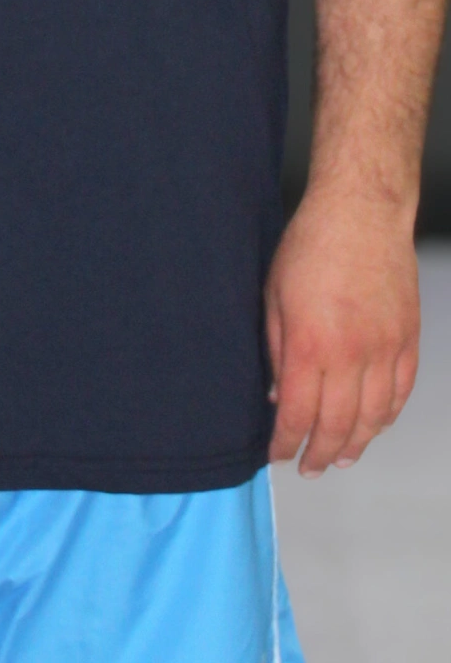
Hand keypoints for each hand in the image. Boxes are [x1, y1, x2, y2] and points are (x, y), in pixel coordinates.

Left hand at [265, 180, 418, 476]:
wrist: (361, 213)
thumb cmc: (310, 246)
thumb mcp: (273, 297)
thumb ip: (276, 352)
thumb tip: (278, 395)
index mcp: (310, 345)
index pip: (298, 414)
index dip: (286, 442)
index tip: (278, 454)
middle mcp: (351, 355)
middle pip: (336, 425)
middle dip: (319, 453)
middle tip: (309, 467)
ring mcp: (385, 349)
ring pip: (374, 417)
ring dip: (355, 444)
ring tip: (340, 457)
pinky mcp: (408, 338)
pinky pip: (401, 392)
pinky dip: (387, 416)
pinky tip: (373, 425)